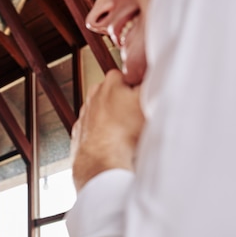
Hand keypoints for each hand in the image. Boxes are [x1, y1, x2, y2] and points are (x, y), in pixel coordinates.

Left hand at [72, 69, 143, 189]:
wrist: (101, 162)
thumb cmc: (124, 132)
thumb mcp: (147, 100)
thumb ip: (151, 81)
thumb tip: (155, 74)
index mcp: (110, 82)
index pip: (130, 77)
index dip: (140, 90)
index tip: (146, 101)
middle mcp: (93, 96)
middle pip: (117, 95)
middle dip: (127, 104)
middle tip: (138, 118)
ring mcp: (84, 115)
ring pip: (106, 113)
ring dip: (116, 121)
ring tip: (127, 134)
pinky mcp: (80, 134)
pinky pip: (97, 131)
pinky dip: (105, 136)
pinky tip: (114, 143)